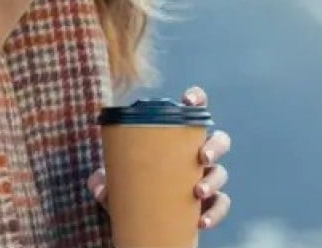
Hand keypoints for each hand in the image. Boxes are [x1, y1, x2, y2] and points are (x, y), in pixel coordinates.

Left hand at [87, 85, 232, 231]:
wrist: (141, 220)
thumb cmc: (131, 187)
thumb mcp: (115, 181)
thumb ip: (103, 180)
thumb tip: (99, 186)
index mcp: (176, 137)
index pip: (193, 110)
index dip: (196, 99)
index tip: (188, 101)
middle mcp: (196, 154)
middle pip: (219, 140)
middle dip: (215, 146)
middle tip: (203, 157)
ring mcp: (205, 178)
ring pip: (221, 173)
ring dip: (213, 181)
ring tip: (198, 192)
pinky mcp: (209, 204)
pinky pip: (221, 204)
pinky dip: (215, 213)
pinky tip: (201, 221)